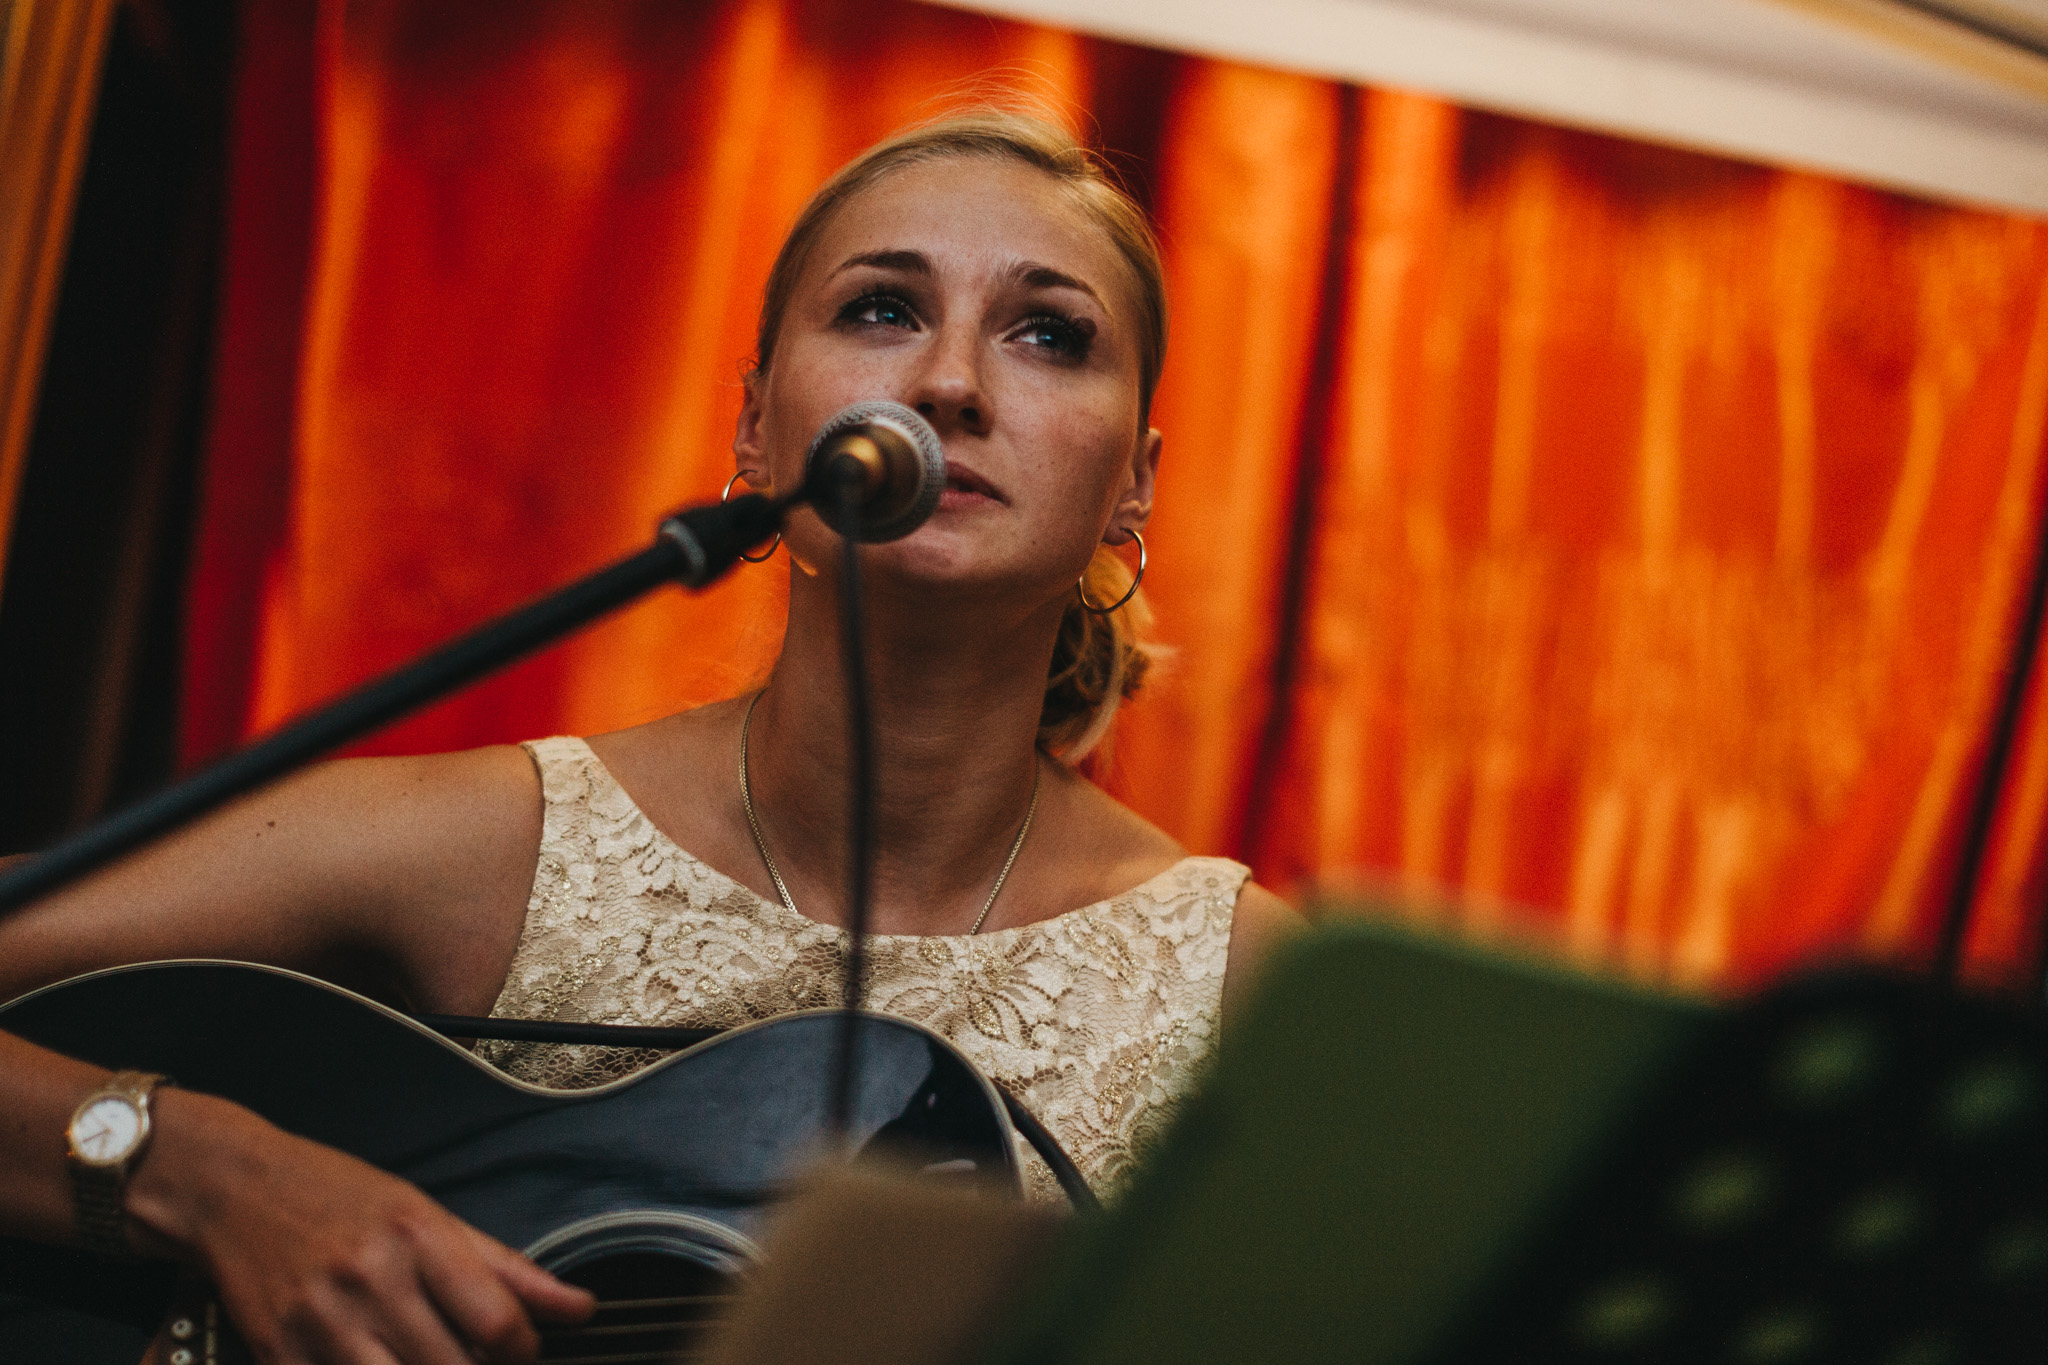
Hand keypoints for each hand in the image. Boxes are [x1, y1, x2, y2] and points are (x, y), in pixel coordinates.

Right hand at [127, 1089, 592, 1363]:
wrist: (235, 1189)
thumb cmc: (341, 1196)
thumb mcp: (430, 1214)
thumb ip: (508, 1269)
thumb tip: (580, 1310)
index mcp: (419, 1237)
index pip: (498, 1321)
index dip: (525, 1351)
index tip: (522, 1352)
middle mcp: (373, 1278)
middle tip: (480, 1360)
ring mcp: (322, 1321)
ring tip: (430, 1358)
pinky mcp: (279, 1354)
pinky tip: (383, 1362)